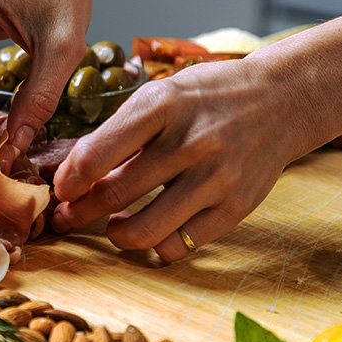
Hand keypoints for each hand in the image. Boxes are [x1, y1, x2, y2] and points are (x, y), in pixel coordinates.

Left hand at [51, 58, 310, 260]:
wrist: (281, 100)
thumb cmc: (207, 97)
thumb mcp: (160, 94)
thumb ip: (119, 132)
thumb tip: (72, 173)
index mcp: (162, 105)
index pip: (97, 153)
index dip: (68, 180)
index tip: (60, 190)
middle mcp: (190, 142)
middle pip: (115, 195)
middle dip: (79, 213)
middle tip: (66, 218)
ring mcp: (216, 178)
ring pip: (146, 231)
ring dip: (117, 234)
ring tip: (113, 226)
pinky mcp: (236, 207)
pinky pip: (181, 246)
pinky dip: (157, 246)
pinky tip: (152, 229)